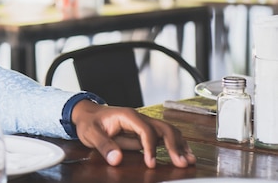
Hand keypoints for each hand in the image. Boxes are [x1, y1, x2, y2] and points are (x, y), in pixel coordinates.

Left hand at [71, 100, 195, 167]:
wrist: (88, 114)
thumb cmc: (90, 122)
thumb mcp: (90, 133)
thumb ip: (103, 145)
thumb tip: (116, 159)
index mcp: (127, 116)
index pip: (146, 130)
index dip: (150, 147)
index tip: (151, 163)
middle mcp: (139, 118)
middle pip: (163, 128)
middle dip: (174, 145)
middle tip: (181, 163)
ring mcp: (144, 124)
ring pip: (168, 131)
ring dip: (180, 145)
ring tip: (189, 161)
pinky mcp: (145, 131)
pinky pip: (164, 137)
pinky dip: (176, 145)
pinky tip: (183, 155)